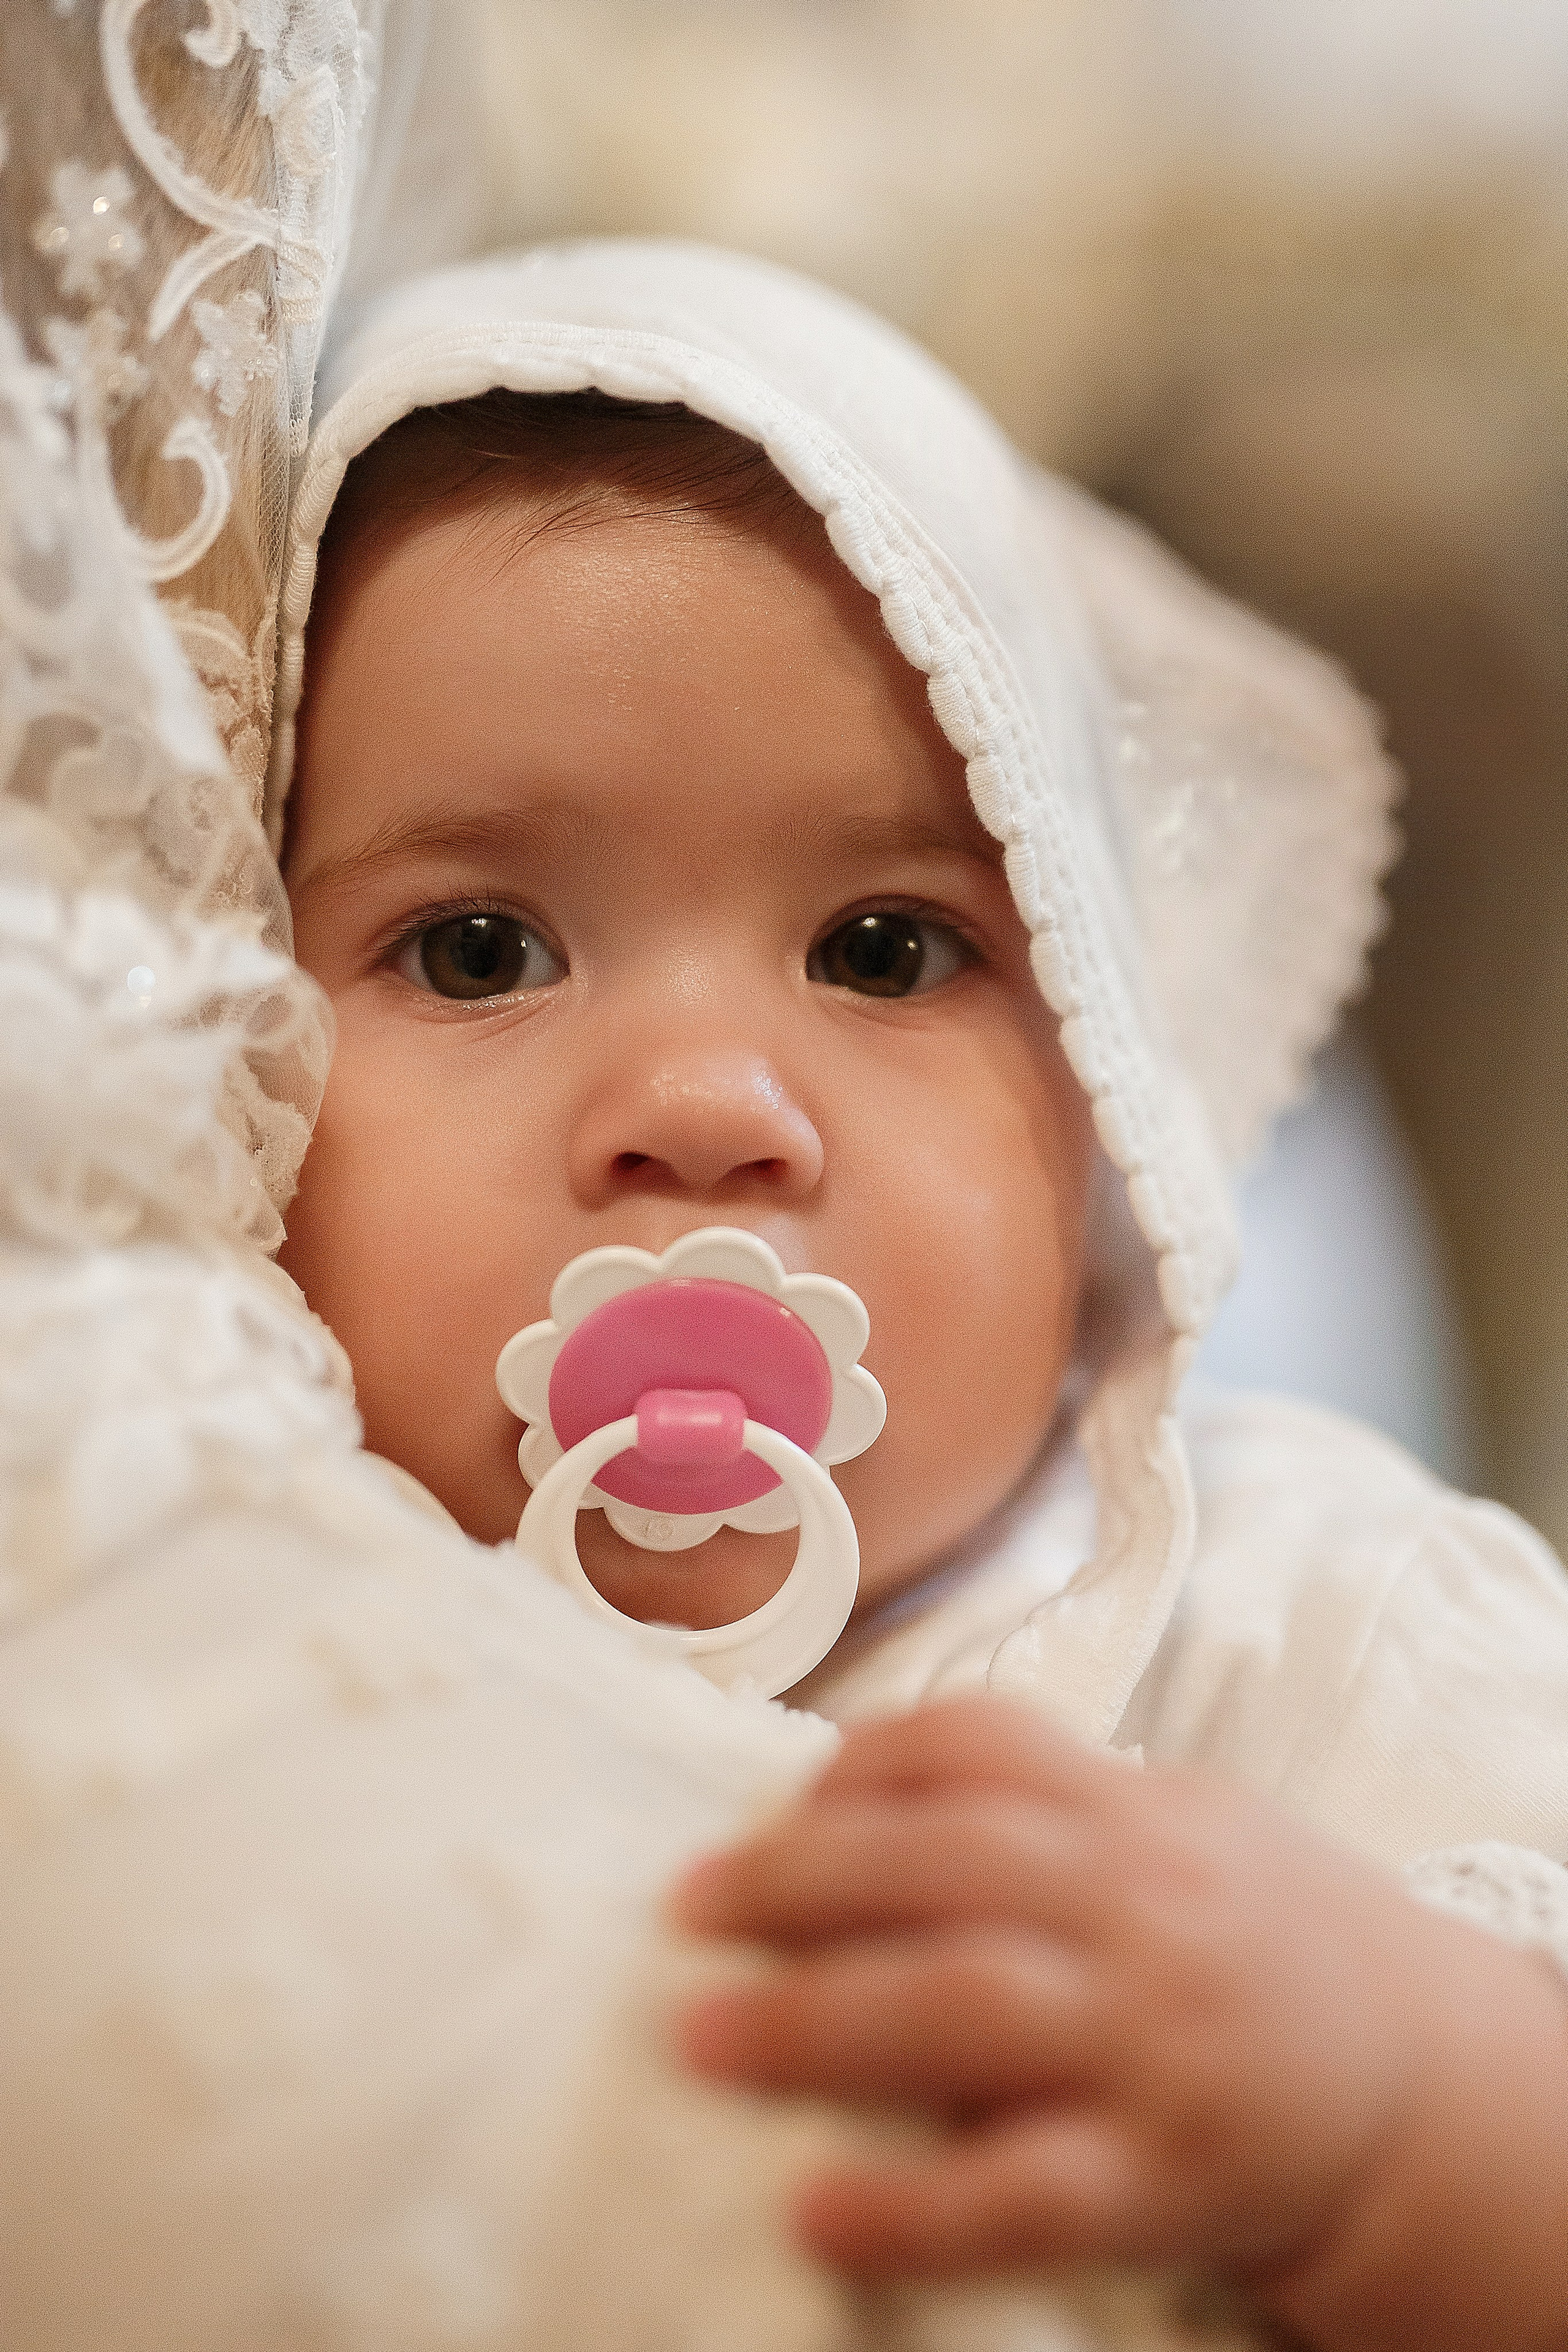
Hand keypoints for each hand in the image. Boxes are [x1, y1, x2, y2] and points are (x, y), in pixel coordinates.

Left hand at [669, 1695, 1567, 2351]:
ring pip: (965, 2008)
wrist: (1406, 2079)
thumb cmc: (1240, 1937)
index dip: (853, 1767)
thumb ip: (1032, 1814)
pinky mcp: (1158, 2181)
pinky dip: (910, 2201)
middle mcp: (1136, 1907)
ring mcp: (1147, 2043)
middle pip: (945, 1866)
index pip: (975, 1745)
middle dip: (795, 1882)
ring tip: (699, 2038)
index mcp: (1128, 1812)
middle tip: (680, 1915)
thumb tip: (827, 1817)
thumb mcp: (1165, 1830)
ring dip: (816, 2020)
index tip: (757, 1812)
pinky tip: (813, 2204)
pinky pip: (1022, 2192)